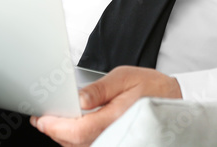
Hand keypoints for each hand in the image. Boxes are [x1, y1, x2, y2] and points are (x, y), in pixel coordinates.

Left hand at [29, 66, 181, 145]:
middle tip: (41, 119)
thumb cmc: (152, 87)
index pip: (75, 131)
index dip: (54, 126)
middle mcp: (113, 135)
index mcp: (114, 119)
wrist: (175, 100)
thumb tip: (79, 98)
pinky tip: (71, 129)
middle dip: (54, 131)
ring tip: (53, 123)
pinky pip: (89, 146)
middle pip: (73, 142)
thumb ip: (100, 89)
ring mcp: (115, 141)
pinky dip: (75, 140)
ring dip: (63, 137)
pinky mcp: (116, 142)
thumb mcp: (125, 77)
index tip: (41, 119)